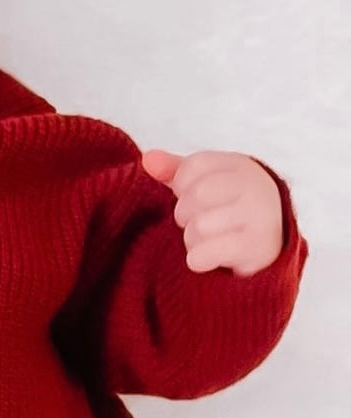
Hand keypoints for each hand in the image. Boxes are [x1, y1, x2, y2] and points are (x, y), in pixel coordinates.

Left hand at [141, 149, 283, 276]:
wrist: (269, 240)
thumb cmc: (227, 205)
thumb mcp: (204, 181)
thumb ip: (174, 169)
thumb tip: (148, 159)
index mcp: (238, 166)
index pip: (193, 166)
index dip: (181, 185)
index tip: (189, 195)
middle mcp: (253, 187)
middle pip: (197, 195)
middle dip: (185, 213)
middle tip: (196, 220)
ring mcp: (258, 216)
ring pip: (200, 226)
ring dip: (191, 239)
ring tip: (204, 239)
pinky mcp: (256, 247)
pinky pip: (208, 253)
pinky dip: (198, 258)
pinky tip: (205, 257)